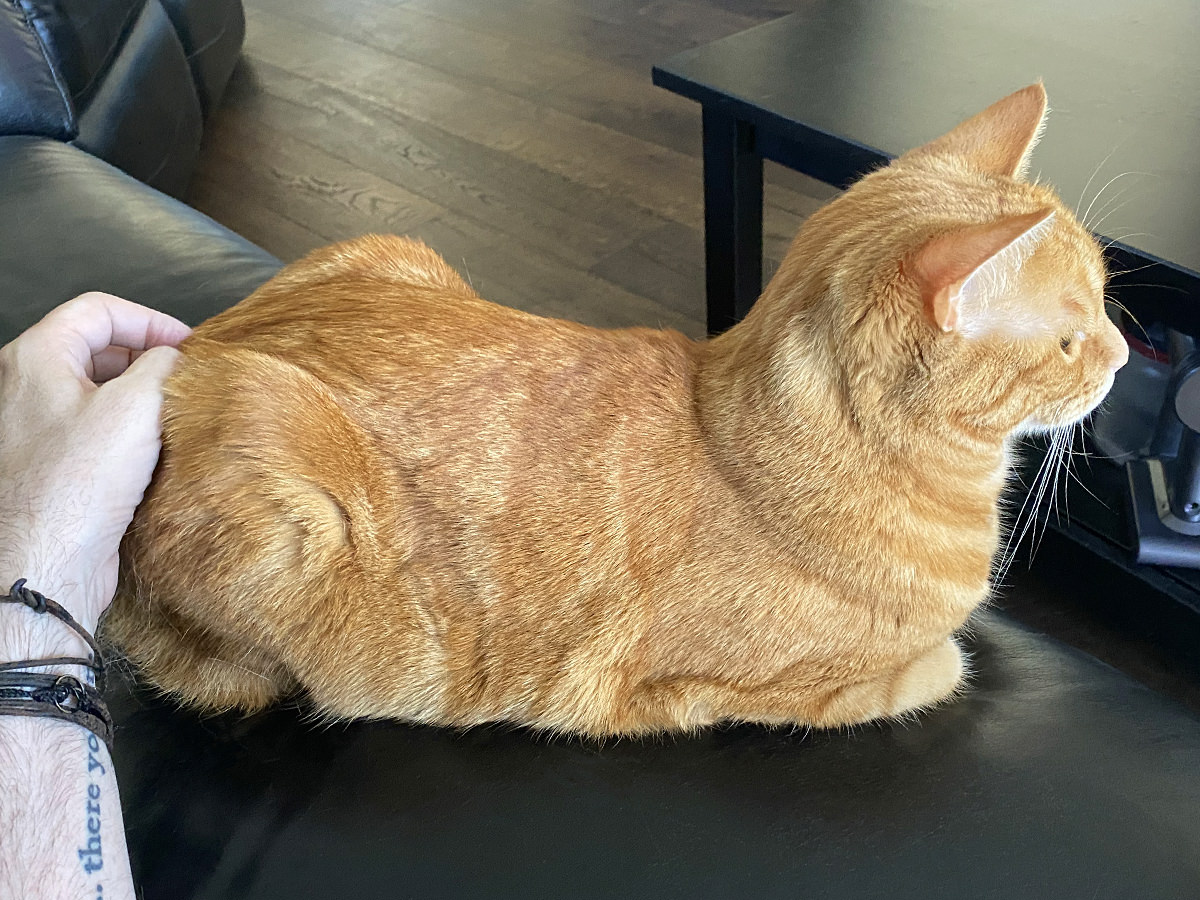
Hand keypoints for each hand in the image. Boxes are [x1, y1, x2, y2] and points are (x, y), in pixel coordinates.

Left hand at [0, 293, 189, 665]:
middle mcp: (23, 387)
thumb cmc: (77, 486)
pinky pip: (89, 432)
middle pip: (94, 348)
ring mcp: (30, 429)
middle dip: (146, 358)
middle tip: (187, 379)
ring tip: (175, 416)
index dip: (150, 320)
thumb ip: (163, 366)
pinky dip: (123, 433)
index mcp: (35, 357)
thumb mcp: (137, 407)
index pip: (98, 310)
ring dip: (137, 397)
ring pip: (93, 392)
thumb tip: (176, 359)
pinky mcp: (45, 466)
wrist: (45, 564)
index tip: (189, 346)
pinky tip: (152, 454)